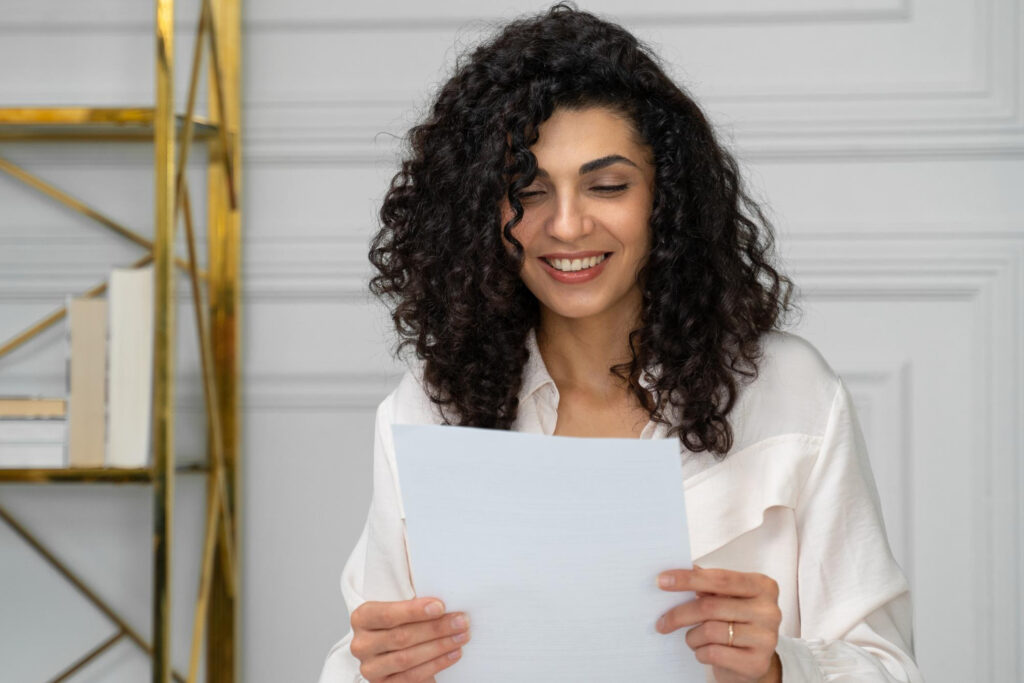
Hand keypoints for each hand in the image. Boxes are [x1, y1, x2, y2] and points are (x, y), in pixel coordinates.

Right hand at [349, 596, 470, 681]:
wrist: (390, 649)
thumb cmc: (399, 623)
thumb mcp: (400, 609)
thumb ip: (415, 607)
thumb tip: (444, 607)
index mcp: (362, 618)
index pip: (388, 614)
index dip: (415, 611)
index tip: (440, 607)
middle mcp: (361, 644)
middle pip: (401, 637)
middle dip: (436, 629)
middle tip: (461, 622)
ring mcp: (370, 668)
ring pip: (407, 658)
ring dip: (439, 647)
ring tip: (461, 637)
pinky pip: (411, 677)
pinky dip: (436, 665)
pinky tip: (452, 654)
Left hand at [656, 565, 781, 682]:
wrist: (753, 660)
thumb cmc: (736, 623)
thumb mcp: (727, 599)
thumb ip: (707, 584)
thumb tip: (674, 575)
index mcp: (762, 586)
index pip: (720, 579)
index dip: (688, 579)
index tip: (662, 581)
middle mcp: (769, 610)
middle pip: (710, 606)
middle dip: (679, 614)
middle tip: (662, 622)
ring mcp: (766, 638)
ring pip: (709, 631)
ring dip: (692, 637)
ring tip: (693, 638)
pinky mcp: (757, 662)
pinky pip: (714, 653)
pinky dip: (700, 652)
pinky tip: (703, 651)